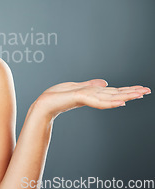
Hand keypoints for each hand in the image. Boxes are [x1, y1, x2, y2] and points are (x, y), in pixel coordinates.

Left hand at [33, 79, 150, 119]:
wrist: (43, 105)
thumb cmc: (56, 97)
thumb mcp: (75, 87)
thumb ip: (91, 85)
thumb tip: (105, 82)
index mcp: (92, 93)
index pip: (113, 91)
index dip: (127, 90)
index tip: (141, 89)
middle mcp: (91, 96)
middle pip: (115, 94)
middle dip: (131, 92)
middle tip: (148, 91)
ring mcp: (86, 98)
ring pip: (109, 97)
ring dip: (125, 96)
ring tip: (139, 95)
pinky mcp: (79, 98)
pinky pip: (97, 100)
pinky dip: (110, 102)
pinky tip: (121, 102)